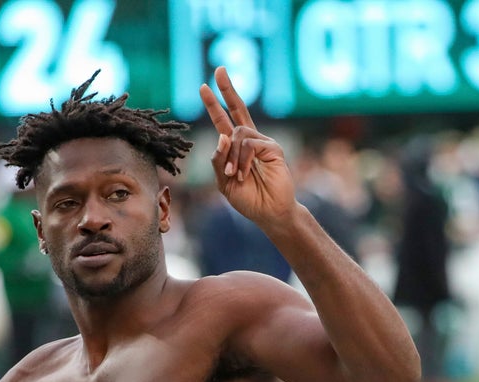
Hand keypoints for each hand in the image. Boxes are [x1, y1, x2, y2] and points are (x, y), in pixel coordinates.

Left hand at [199, 67, 295, 226]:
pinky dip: (242, 161)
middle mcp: (250, 141)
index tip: (204, 86)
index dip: (215, 104)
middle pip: (238, 109)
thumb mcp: (223, 182)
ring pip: (237, 134)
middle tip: (218, 70)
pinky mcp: (273, 148)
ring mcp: (262, 142)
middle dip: (227, 89)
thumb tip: (222, 135)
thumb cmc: (248, 199)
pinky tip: (243, 174)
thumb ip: (218, 160)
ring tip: (234, 175)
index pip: (224, 120)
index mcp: (236, 148)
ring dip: (231, 157)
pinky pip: (250, 145)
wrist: (268, 213)